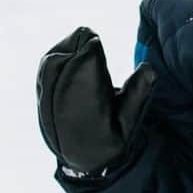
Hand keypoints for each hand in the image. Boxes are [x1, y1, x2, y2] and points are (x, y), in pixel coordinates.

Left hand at [36, 26, 156, 173]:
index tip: (95, 41)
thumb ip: (138, 94)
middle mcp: (64, 110)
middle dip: (75, 47)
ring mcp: (49, 104)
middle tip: (89, 34)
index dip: (87, 55)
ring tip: (81, 38)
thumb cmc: (112, 137)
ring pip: (51, 68)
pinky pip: (45, 71)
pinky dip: (56, 55)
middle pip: (62, 67)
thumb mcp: (130, 122)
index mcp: (88, 116)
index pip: (82, 77)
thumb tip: (149, 69)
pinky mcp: (43, 97)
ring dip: (64, 48)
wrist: (84, 158)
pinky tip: (70, 48)